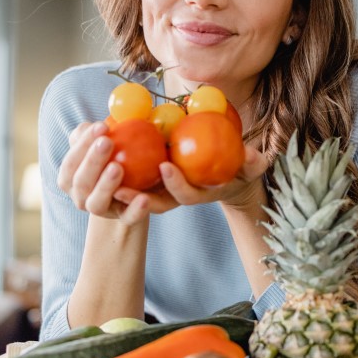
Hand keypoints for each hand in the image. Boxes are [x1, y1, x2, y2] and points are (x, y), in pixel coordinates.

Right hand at [57, 121, 149, 224]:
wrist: (134, 187)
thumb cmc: (114, 156)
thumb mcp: (104, 142)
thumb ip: (96, 132)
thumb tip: (96, 123)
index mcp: (71, 178)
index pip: (71, 162)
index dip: (82, 145)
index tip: (101, 126)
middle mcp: (81, 197)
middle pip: (81, 182)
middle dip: (92, 161)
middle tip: (107, 141)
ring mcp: (102, 210)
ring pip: (97, 203)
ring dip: (105, 185)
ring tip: (118, 167)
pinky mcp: (124, 219)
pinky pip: (128, 217)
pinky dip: (134, 210)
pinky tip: (144, 198)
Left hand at [112, 145, 268, 214]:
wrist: (225, 171)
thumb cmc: (239, 166)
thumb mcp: (250, 164)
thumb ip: (252, 162)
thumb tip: (254, 156)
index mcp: (199, 194)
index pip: (185, 196)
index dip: (176, 184)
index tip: (165, 166)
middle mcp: (177, 197)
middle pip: (154, 203)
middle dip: (136, 197)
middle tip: (119, 180)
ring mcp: (163, 192)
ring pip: (137, 197)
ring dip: (120, 189)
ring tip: (104, 172)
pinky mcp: (151, 183)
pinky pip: (131, 181)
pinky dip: (117, 172)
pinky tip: (103, 154)